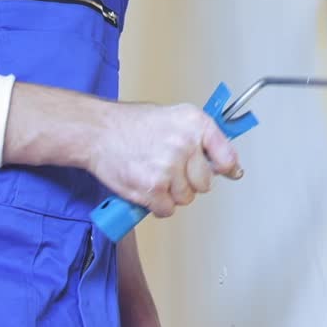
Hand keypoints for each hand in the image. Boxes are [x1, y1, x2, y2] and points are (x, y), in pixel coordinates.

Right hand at [92, 101, 241, 216]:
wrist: (98, 131)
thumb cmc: (131, 124)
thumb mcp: (174, 117)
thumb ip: (198, 137)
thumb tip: (222, 160)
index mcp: (195, 123)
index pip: (227, 155)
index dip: (227, 168)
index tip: (229, 172)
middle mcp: (185, 144)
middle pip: (205, 183)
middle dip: (190, 181)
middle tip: (171, 170)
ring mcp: (169, 167)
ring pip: (186, 198)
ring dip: (171, 193)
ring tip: (154, 174)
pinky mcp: (152, 188)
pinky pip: (167, 209)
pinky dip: (157, 204)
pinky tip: (147, 187)